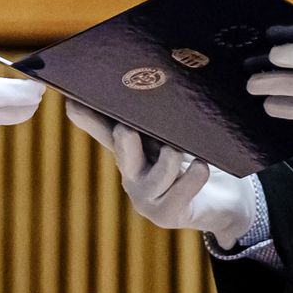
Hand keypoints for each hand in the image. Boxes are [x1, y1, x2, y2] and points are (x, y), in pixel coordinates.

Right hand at [65, 101, 255, 247]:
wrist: (222, 200)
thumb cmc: (194, 160)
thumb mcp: (176, 136)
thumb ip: (161, 117)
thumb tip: (157, 78)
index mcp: (128, 146)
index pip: (102, 126)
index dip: (87, 114)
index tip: (71, 100)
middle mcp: (129, 171)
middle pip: (121, 144)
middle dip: (125, 136)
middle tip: (127, 129)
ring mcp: (144, 196)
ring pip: (162, 165)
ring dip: (174, 155)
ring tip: (184, 151)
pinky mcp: (165, 215)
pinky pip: (181, 189)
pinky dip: (194, 175)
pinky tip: (201, 167)